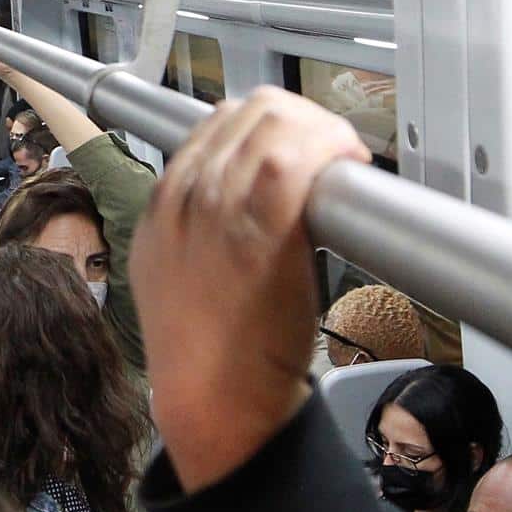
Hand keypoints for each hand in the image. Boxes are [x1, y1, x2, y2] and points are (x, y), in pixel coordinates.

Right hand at [129, 87, 369, 491]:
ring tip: (343, 162)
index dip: (269, 124)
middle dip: (301, 120)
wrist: (210, 400)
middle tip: (331, 153)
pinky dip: (329, 146)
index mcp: (162, 205)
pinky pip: (293, 159)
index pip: (216, 122)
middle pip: (248, 111)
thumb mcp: (173, 276)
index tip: (299, 146)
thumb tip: (240, 201)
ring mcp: (217, 210)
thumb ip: (195, 230)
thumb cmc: (205, 349)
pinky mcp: (258, 232)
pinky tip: (349, 165)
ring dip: (320, 130)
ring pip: (271, 122)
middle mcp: (185, 197)